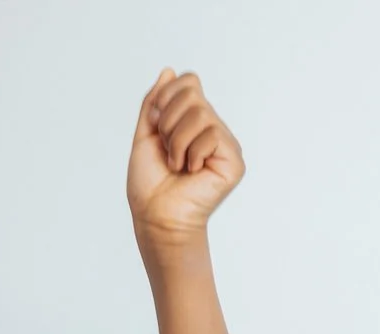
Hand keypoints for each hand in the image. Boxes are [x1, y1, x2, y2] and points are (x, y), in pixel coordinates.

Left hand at [127, 69, 243, 255]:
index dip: (167, 97)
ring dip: (176, 142)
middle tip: (167, 151)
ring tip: (177, 164)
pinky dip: (191, 153)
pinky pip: (211, 134)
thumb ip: (154, 103)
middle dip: (168, 122)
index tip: (156, 126)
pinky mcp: (234, 160)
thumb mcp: (145, 135)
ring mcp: (224, 143)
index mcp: (193, 121)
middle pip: (192, 93)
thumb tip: (168, 71)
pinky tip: (192, 172)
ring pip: (200, 113)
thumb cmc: (149, 184)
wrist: (155, 216)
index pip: (189, 82)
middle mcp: (212, 128)